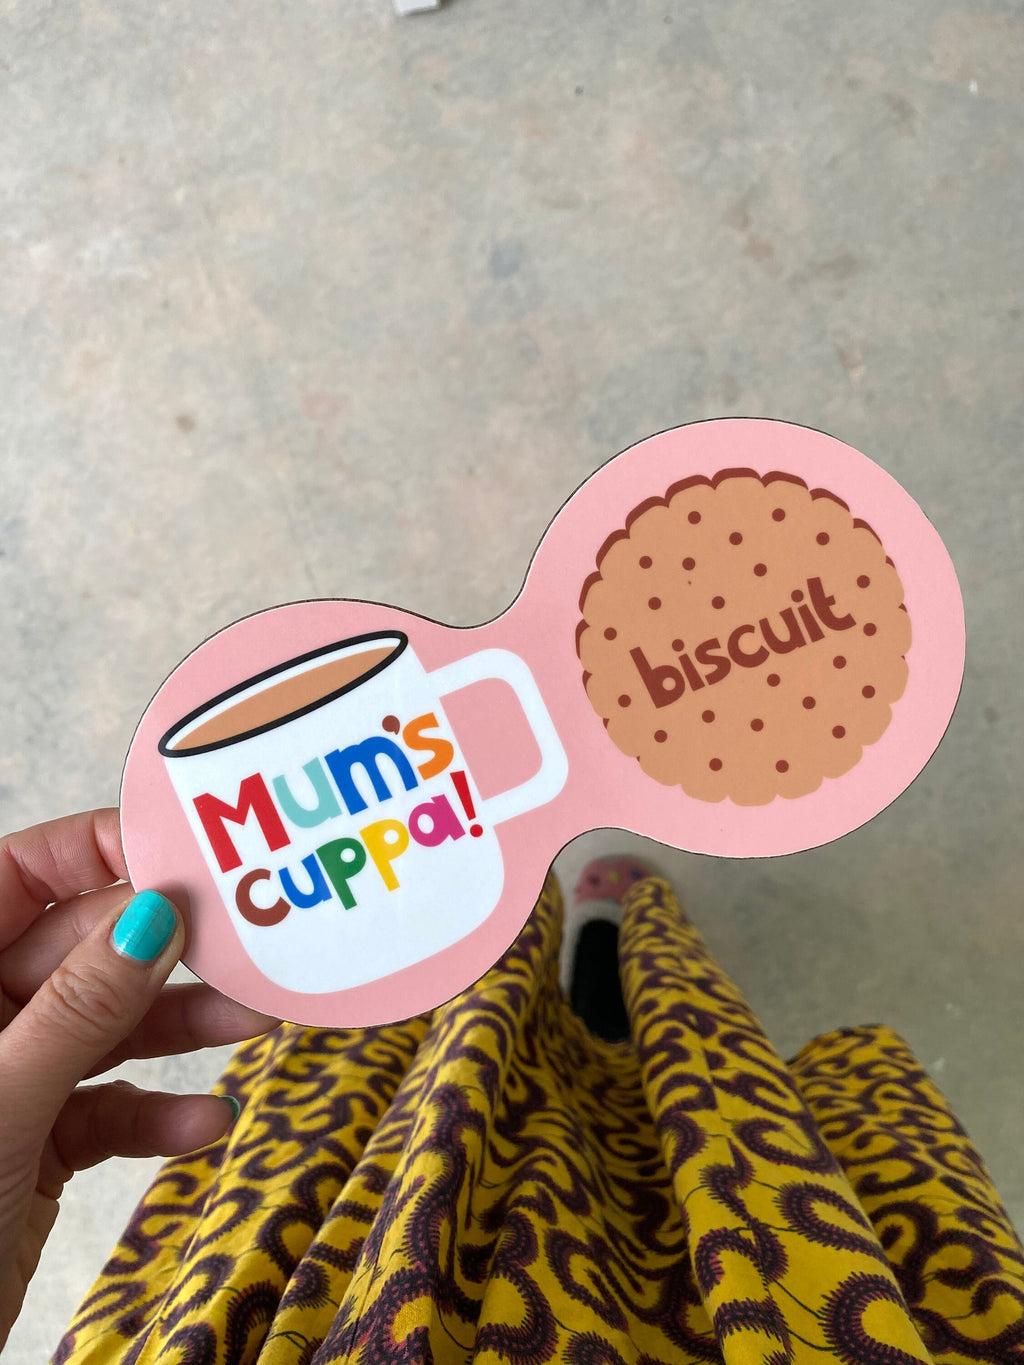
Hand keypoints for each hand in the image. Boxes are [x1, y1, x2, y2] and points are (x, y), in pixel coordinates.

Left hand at [0, 809, 277, 1348]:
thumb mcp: (5, 1097)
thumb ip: (81, 1007)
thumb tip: (153, 918)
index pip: (24, 873)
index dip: (101, 850)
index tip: (187, 849)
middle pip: (83, 950)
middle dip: (166, 952)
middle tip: (247, 938)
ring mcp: (11, 1075)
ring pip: (107, 1026)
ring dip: (180, 1028)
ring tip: (253, 1021)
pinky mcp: (38, 1137)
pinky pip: (108, 1106)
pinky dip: (157, 1116)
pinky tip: (204, 1126)